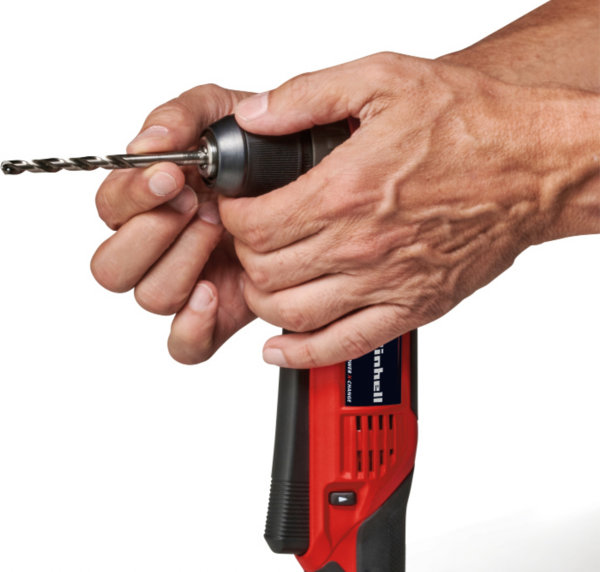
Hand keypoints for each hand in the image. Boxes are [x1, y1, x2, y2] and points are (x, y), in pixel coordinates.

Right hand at [91, 84, 256, 363]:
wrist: (311, 182)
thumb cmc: (263, 150)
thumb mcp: (222, 113)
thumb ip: (181, 117)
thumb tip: (147, 144)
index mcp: (150, 201)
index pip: (110, 210)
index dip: (134, 196)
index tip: (172, 176)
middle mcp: (161, 247)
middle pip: (113, 267)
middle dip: (152, 233)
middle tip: (197, 205)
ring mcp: (188, 283)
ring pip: (150, 297)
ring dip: (181, 263)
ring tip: (219, 232)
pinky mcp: (218, 315)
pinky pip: (186, 344)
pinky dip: (192, 326)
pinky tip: (212, 292)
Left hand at [220, 52, 598, 367]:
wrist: (534, 166)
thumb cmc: (471, 126)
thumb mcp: (383, 80)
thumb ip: (307, 96)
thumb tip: (255, 116)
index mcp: (345, 191)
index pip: (254, 225)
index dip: (231, 216)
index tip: (236, 207)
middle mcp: (360, 245)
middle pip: (265, 272)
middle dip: (243, 255)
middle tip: (250, 238)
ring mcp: (385, 283)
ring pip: (290, 313)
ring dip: (262, 300)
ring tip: (263, 279)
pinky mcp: (410, 308)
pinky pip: (342, 345)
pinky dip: (302, 354)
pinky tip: (281, 348)